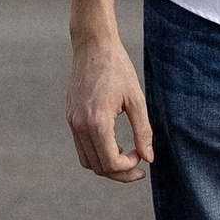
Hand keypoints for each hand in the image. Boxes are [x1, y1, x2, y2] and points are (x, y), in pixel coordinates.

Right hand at [67, 35, 154, 181]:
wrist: (93, 46)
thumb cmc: (118, 68)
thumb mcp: (136, 99)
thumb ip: (143, 131)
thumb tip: (149, 158)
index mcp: (97, 121)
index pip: (110, 162)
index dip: (128, 167)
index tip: (142, 157)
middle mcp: (80, 125)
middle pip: (97, 167)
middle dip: (119, 173)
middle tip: (139, 168)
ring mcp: (72, 122)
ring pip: (87, 160)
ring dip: (107, 165)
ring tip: (126, 158)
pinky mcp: (71, 117)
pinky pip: (81, 146)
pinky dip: (97, 153)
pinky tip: (114, 145)